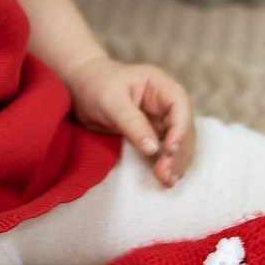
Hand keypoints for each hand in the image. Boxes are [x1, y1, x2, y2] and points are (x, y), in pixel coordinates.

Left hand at [66, 55, 194, 185]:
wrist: (81, 89)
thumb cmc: (96, 85)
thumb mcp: (111, 101)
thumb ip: (132, 123)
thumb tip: (153, 149)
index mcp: (160, 84)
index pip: (180, 106)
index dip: (180, 129)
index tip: (170, 151)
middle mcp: (166, 101)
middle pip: (183, 127)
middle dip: (178, 151)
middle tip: (165, 174)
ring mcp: (161, 118)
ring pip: (179, 141)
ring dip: (176, 161)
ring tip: (167, 180)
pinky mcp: (154, 133)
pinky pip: (167, 149)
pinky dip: (168, 163)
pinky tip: (165, 177)